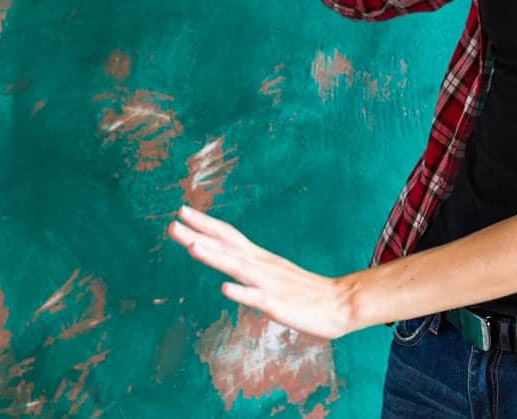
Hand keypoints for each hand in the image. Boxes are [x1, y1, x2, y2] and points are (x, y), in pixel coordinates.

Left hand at [168, 204, 357, 340]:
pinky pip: (258, 299)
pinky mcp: (280, 305)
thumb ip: (253, 268)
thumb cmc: (308, 292)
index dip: (205, 224)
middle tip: (173, 222)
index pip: (228, 236)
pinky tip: (225, 288)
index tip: (182, 211)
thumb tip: (229, 266)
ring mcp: (270, 285)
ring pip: (239, 268)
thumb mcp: (276, 274)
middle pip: (227, 246)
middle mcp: (262, 266)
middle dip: (199, 235)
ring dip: (215, 257)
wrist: (342, 303)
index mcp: (261, 259)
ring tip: (192, 247)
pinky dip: (241, 292)